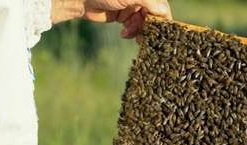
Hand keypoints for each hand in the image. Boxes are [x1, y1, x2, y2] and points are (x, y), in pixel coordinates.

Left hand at [50, 0, 171, 42]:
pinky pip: (133, 27)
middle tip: (145, 37)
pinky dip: (130, 32)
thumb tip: (165, 11)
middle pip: (151, 16)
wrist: (81, 0)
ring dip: (137, 30)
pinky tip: (124, 33)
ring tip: (128, 33)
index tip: (163, 30)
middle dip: (148, 27)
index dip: (162, 18)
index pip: (160, 6)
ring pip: (142, 23)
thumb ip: (148, 3)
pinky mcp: (123, 17)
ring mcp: (131, 8)